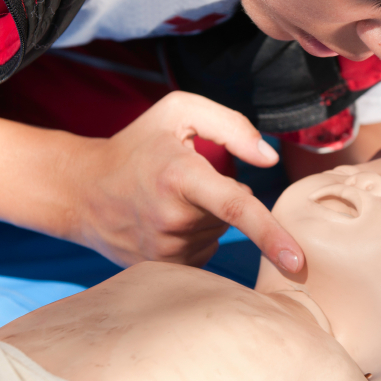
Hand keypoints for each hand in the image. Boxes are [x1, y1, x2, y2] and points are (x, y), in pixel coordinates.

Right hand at [70, 92, 303, 270]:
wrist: (82, 191)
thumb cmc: (137, 146)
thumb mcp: (178, 112)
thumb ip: (230, 125)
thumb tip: (268, 160)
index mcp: (180, 176)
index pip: (236, 206)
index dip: (271, 234)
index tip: (298, 261)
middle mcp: (173, 219)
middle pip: (232, 214)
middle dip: (221, 196)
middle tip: (181, 180)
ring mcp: (165, 250)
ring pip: (217, 233)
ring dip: (206, 216)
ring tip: (167, 200)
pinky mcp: (162, 268)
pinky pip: (203, 251)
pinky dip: (196, 235)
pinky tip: (166, 221)